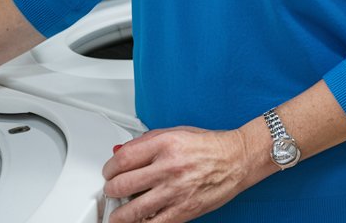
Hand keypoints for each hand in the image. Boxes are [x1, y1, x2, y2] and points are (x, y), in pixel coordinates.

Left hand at [102, 126, 258, 222]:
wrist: (237, 159)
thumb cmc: (210, 146)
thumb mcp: (176, 132)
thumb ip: (147, 142)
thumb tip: (121, 153)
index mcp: (166, 144)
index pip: (122, 159)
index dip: (109, 169)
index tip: (109, 173)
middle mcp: (169, 167)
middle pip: (122, 185)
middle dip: (111, 191)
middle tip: (112, 191)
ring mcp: (176, 191)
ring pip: (132, 211)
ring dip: (119, 214)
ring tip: (118, 213)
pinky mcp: (183, 210)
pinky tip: (137, 221)